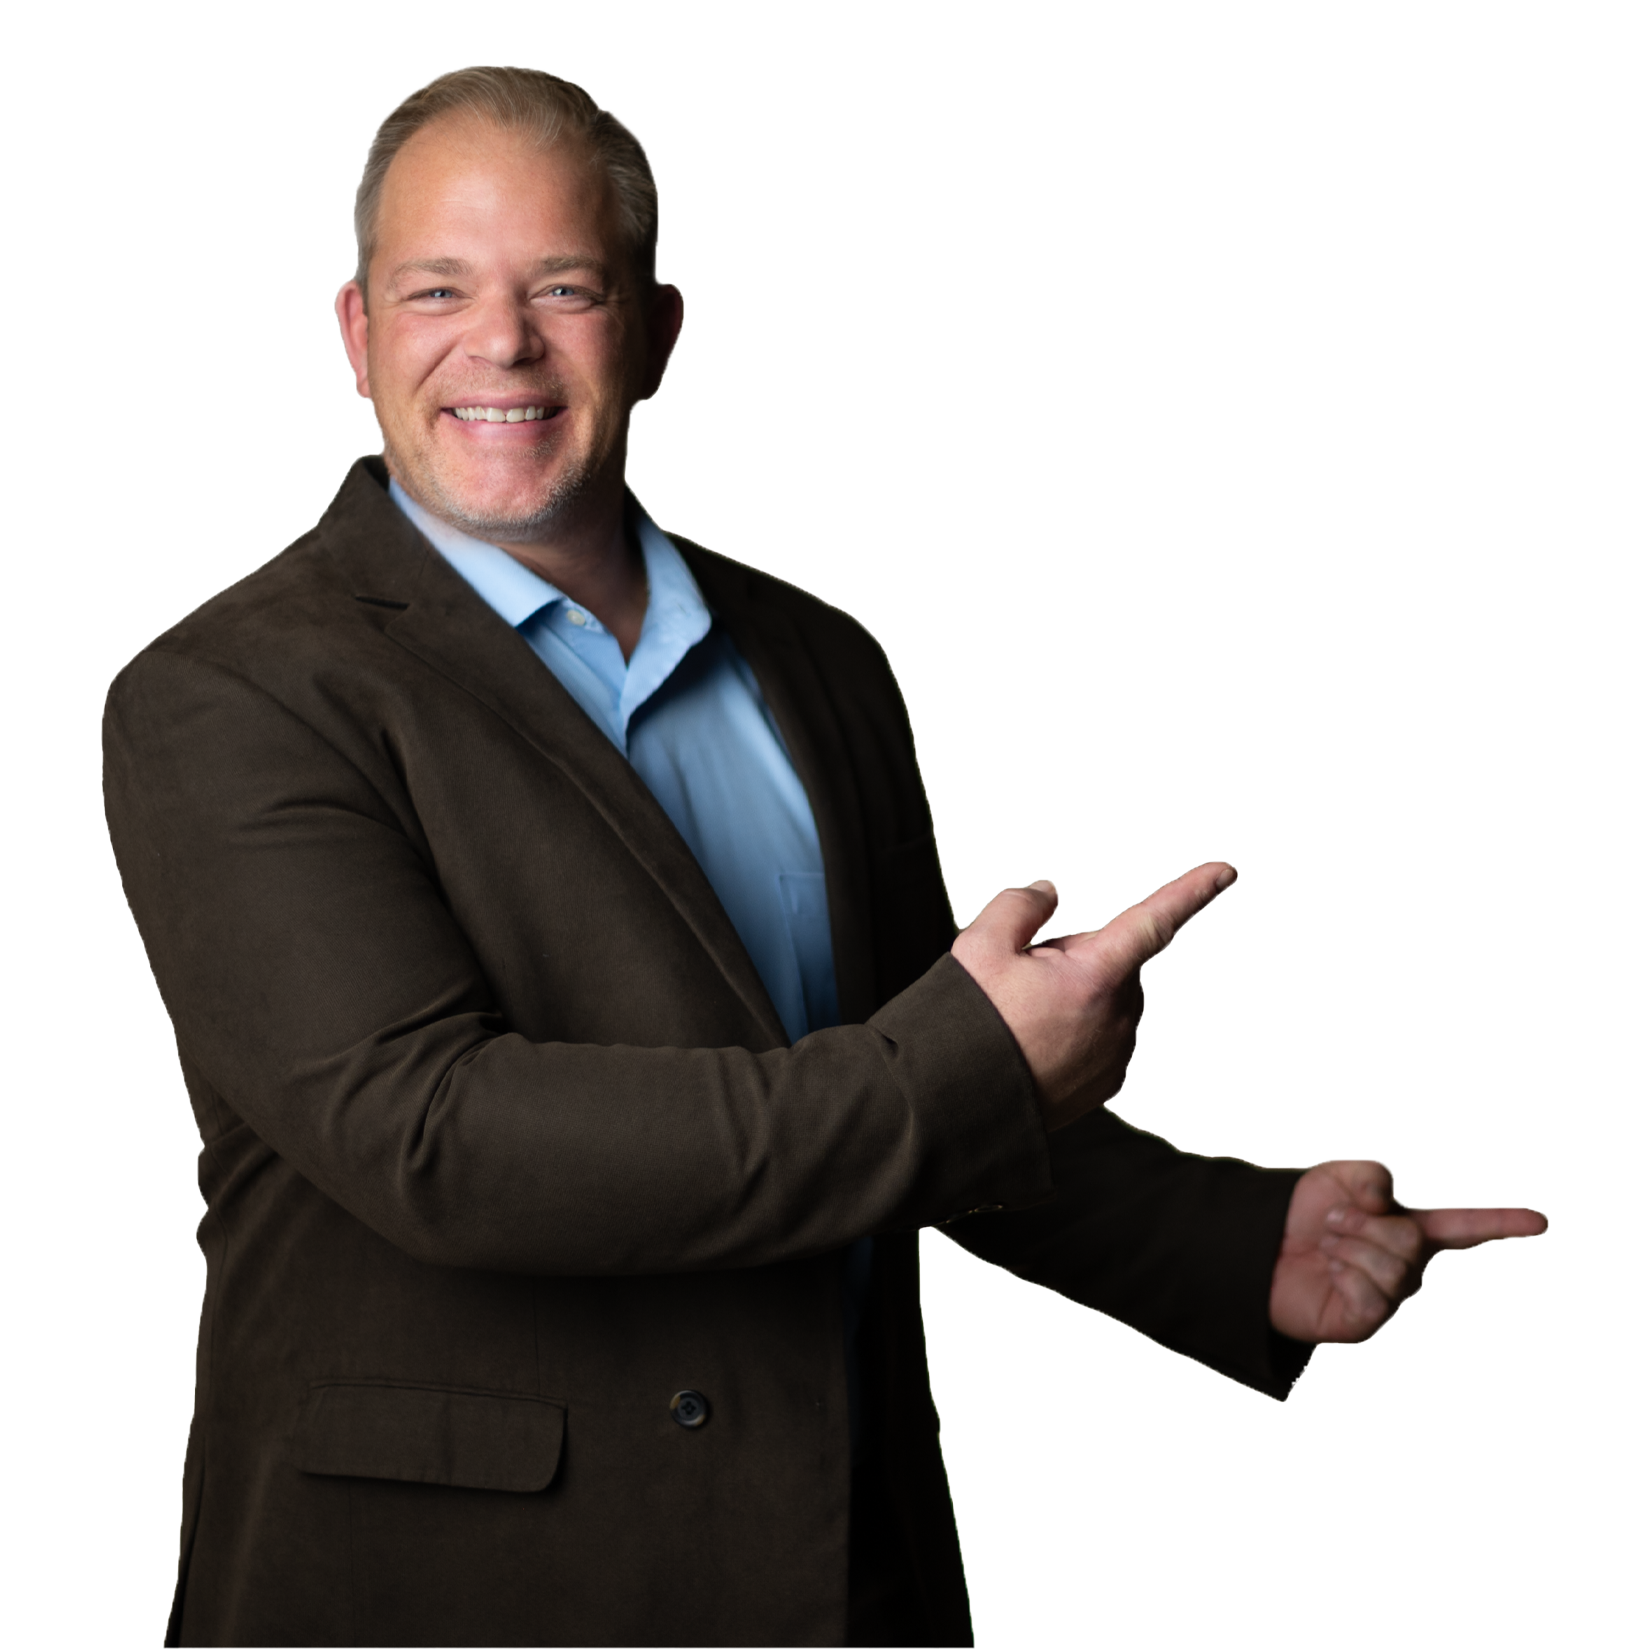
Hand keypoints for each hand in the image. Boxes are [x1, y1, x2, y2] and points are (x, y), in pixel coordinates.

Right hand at [952, 864, 1236, 1132]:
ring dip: (1074, 998)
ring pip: (1105, 1001)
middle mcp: (1114, 1018)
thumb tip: (1043, 897)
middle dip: (1075, 960)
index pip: (1154, 920)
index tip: (1220, 875)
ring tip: (1023, 1017)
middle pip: (1110, 963)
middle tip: (1025, 980)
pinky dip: (1075, 1033)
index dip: (1191, 891)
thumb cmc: (973, 1035)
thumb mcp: (980, 948)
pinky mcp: (1103, 1082)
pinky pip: (1100, 1039)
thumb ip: (1019, 906)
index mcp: (1094, 977)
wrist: (958, 1104)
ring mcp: (1112, 1054)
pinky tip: (1035, 1042)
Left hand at [1269, 1159, 1548, 1342]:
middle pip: (1410, 1238)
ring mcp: (1389, 1295)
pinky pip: (1370, 1294)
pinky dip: (1343, 1273)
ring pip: (1390, 1264)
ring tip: (1327, 1245)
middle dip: (1361, 1220)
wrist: (1257, 1246)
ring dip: (1346, 1243)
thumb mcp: (1337, 1178)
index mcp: (1410, 1228)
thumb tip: (1386, 1201)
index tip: (1540, 1221)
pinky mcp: (1366, 1320)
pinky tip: (1329, 1273)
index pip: (1464, 1226)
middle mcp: (1407, 1265)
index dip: (1501, 1223)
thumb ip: (1371, 1176)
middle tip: (1331, 1222)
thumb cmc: (1301, 1215)